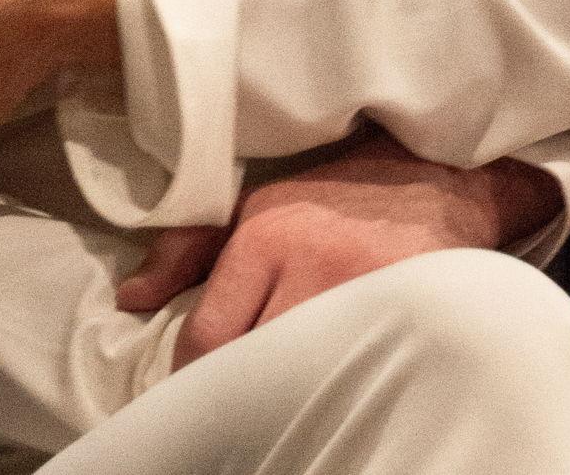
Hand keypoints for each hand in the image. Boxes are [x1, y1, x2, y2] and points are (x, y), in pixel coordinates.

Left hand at [118, 128, 561, 366]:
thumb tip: (130, 300)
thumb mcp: (258, 202)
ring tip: (283, 386)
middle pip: (253, 364)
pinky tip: (331, 384)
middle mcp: (312, 265)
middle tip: (237, 394)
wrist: (439, 174)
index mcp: (267, 235)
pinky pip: (356, 371)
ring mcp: (365, 295)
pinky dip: (337, 384)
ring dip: (288, 386)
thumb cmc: (339, 190)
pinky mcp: (407, 312)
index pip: (209, 338)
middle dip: (240, 386)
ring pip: (302, 373)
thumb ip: (189, 248)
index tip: (193, 387)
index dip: (194, 375)